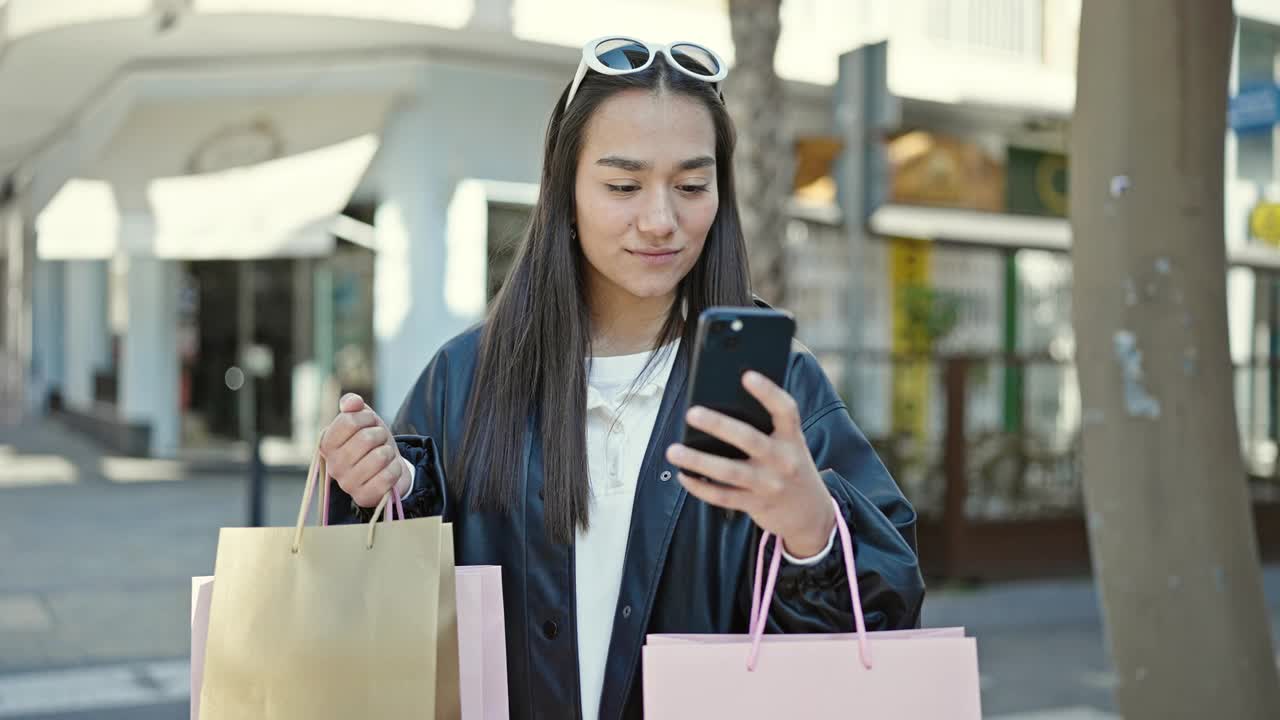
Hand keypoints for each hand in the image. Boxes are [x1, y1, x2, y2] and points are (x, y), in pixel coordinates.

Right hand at [319, 393, 409, 507]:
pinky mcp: (363, 497)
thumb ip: (353, 404)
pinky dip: (395, 469)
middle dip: (380, 435)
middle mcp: (333, 466)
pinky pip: (388, 476)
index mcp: (327, 444)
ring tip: (384, 456)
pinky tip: (389, 470)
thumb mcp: (363, 418)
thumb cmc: (373, 441)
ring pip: (380, 456)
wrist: (388, 467)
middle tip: (380, 442)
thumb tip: (352, 403)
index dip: (366, 417)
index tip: (370, 423)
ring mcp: (347, 484)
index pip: (348, 421)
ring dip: (389, 452)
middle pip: (366, 438)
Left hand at [665, 371, 835, 556]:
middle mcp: (783, 460)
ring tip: (673, 450)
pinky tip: (683, 475)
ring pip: (729, 471)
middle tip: (691, 413)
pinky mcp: (756, 505)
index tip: (747, 375)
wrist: (812, 514)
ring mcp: (770, 484)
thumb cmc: (790, 468)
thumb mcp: (790, 446)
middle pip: (749, 439)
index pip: (785, 410)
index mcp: (792, 438)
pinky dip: (700, 487)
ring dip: (698, 461)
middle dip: (718, 425)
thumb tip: (722, 407)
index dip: (768, 392)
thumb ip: (767, 429)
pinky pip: (723, 496)